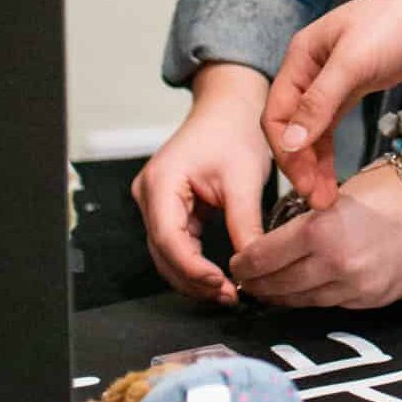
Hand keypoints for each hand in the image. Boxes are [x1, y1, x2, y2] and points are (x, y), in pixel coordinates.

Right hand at [131, 63, 272, 304]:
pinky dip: (196, 261)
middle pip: (164, 252)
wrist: (232, 105)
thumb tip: (252, 264)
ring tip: (229, 292)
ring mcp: (155, 203)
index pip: (169, 239)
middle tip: (231, 297)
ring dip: (195, 275)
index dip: (194, 270)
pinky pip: (178, 243)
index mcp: (161, 183)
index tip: (224, 286)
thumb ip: (245, 223)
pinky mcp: (169, 207)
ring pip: (169, 253)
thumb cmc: (236, 130)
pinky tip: (220, 275)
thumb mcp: (245, 178)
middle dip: (195, 279)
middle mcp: (149, 195)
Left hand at [228, 160, 401, 308]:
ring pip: (300, 301)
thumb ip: (306, 225)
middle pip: (276, 286)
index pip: (261, 260)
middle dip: (257, 284)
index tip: (239, 262)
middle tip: (248, 279)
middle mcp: (333, 265)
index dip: (243, 264)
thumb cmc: (389, 188)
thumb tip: (275, 247)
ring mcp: (354, 288)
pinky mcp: (371, 301)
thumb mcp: (339, 196)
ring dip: (283, 295)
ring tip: (273, 287)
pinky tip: (310, 287)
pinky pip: (330, 304)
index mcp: (320, 232)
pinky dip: (315, 296)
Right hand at [263, 0, 401, 205]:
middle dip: (301, 163)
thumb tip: (288, 142)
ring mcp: (337, 76)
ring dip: (316, 161)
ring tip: (326, 197)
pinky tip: (335, 172)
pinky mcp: (362, 83)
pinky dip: (331, 148)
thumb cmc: (400, 21)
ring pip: (313, 127)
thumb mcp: (356, 61)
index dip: (286, 153)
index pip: (275, 113)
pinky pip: (334, 122)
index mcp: (302, 55)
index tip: (304, 185)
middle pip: (292, 124)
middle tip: (318, 200)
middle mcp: (313, 66)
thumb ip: (320, 102)